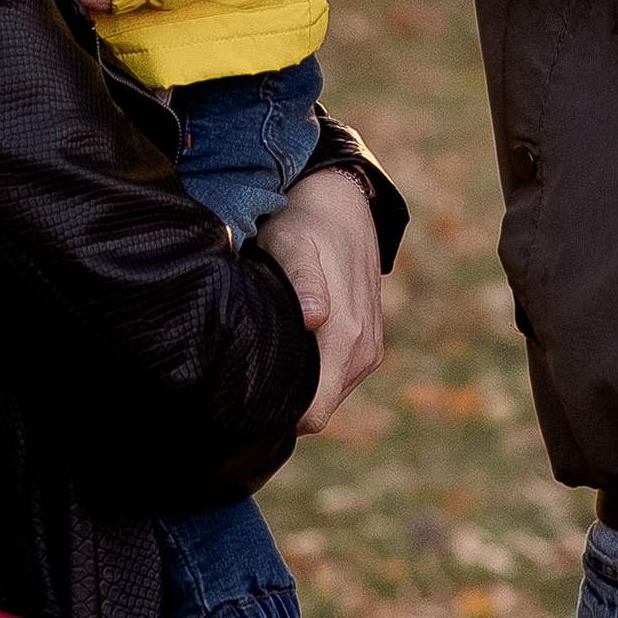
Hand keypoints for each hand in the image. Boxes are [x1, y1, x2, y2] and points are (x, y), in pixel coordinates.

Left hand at [256, 165, 384, 432]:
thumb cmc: (304, 224)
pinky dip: (316, 368)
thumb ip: (304, 282)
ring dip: (302, 380)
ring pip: (328, 394)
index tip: (247, 393)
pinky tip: (294, 337)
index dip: (278, 414)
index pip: (313, 415)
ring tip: (273, 343)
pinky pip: (338, 377)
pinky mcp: (370, 345)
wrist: (340, 202)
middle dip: (286, 399)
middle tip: (251, 365)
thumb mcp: (292, 244)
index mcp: (346, 337)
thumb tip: (315, 318)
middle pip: (319, 408)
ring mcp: (370, 350)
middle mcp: (363, 351)